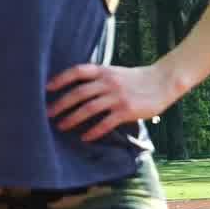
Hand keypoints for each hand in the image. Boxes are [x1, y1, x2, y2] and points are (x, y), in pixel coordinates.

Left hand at [46, 63, 173, 142]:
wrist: (163, 81)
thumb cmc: (136, 78)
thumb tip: (76, 88)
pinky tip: (85, 138)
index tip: (46, 88)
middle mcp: (108, 82)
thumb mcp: (115, 72)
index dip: (60, 79)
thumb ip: (98, 78)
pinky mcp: (127, 110)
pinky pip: (106, 122)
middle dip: (61, 104)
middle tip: (48, 114)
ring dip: (73, 118)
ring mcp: (117, 96)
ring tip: (62, 126)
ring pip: (89, 108)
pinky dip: (94, 131)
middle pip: (79, 93)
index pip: (77, 71)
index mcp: (103, 71)